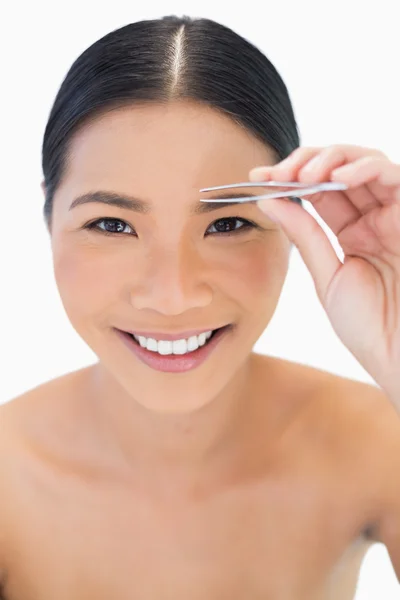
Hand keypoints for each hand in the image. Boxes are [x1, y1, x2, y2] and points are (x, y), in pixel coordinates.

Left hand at [250, 144, 399, 400]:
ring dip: (329, 160)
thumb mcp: (328, 276)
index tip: (256, 179)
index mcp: (352, 233)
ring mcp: (393, 213)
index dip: (287, 180)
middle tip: (276, 173)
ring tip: (303, 175)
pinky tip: (335, 179)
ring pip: (362, 161)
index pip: (316, 192)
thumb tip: (269, 199)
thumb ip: (304, 235)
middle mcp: (373, 217)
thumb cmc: (371, 326)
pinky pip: (390, 173)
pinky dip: (362, 168)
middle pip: (337, 169)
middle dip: (303, 163)